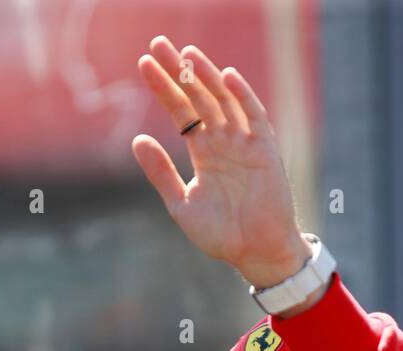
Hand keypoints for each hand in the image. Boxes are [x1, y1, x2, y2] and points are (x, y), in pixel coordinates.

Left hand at [131, 36, 312, 287]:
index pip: (180, 111)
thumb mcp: (182, 205)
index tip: (143, 64)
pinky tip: (226, 76)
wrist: (256, 253)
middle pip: (199, 97)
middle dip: (180, 71)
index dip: (163, 87)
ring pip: (224, 100)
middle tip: (158, 43)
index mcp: (204, 152)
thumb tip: (137, 140)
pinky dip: (242, 96)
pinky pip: (254, 116)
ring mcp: (245, 143)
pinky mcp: (266, 150)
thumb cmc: (222, 235)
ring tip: (187, 54)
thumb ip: (161, 173)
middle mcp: (223, 142)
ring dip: (207, 76)